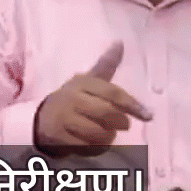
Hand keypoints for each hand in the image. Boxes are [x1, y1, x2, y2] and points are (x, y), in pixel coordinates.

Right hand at [34, 41, 152, 156]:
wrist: (41, 118)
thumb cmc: (73, 98)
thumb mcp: (87, 80)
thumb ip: (106, 64)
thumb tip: (120, 42)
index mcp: (82, 83)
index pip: (112, 93)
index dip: (132, 105)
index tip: (148, 116)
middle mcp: (72, 98)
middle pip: (108, 113)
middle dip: (120, 122)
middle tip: (122, 124)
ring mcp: (64, 118)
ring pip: (100, 133)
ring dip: (108, 136)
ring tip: (104, 132)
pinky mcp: (59, 137)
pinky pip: (88, 147)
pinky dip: (96, 148)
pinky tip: (92, 142)